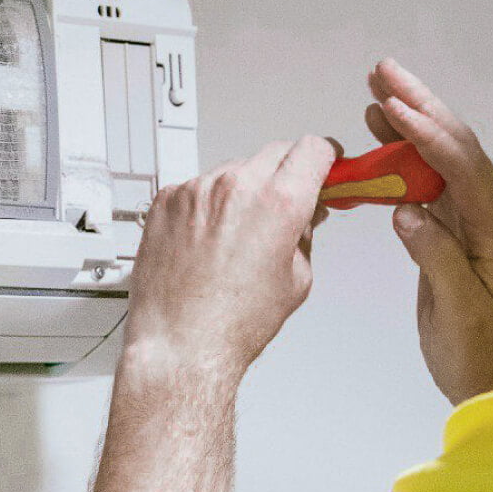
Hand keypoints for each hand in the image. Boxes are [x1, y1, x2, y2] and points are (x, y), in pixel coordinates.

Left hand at [122, 135, 338, 376]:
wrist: (178, 342)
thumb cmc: (231, 324)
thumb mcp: (296, 280)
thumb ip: (305, 235)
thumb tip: (306, 216)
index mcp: (278, 203)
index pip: (313, 149)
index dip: (325, 158)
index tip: (324, 165)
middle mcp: (236, 187)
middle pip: (275, 152)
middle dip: (287, 173)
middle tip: (286, 203)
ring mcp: (197, 189)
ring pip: (234, 170)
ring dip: (245, 190)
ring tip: (238, 235)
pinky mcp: (167, 199)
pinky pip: (199, 186)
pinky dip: (209, 204)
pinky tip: (208, 239)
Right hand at [366, 59, 492, 404]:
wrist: (490, 374)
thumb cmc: (476, 351)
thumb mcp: (458, 311)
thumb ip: (437, 258)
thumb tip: (408, 211)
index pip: (461, 164)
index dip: (425, 131)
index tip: (390, 104)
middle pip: (455, 144)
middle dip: (419, 104)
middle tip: (383, 70)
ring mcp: (475, 216)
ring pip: (441, 154)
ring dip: (409, 120)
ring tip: (375, 90)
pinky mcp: (456, 226)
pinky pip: (429, 177)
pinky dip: (403, 152)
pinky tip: (380, 135)